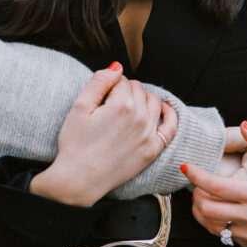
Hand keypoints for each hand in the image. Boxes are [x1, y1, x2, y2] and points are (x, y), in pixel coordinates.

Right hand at [29, 64, 176, 205]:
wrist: (79, 180)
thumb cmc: (76, 144)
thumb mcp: (79, 107)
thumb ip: (99, 81)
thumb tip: (117, 66)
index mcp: (122, 105)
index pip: (122, 80)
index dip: (110, 84)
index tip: (101, 96)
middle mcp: (140, 118)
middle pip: (138, 89)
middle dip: (126, 90)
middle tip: (111, 102)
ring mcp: (148, 135)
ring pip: (154, 101)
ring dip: (143, 97)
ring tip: (130, 103)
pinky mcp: (153, 150)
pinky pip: (170, 127)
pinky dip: (169, 114)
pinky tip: (164, 109)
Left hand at [182, 121, 246, 246]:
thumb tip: (245, 124)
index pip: (216, 186)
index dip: (196, 175)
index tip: (186, 166)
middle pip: (207, 210)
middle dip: (196, 196)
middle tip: (197, 185)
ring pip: (215, 228)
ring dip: (206, 213)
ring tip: (207, 199)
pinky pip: (231, 239)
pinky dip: (224, 226)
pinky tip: (230, 213)